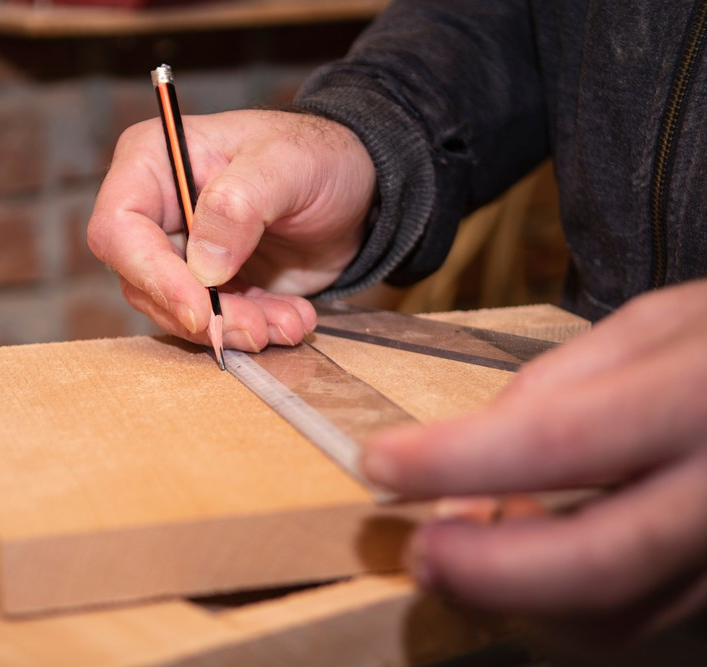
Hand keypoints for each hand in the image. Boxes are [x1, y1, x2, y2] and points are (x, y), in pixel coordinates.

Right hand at [88, 110, 374, 350]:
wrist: (355, 189)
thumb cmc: (314, 154)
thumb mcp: (286, 163)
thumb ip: (241, 201)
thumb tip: (204, 263)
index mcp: (153, 162)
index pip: (119, 229)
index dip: (152, 275)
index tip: (199, 310)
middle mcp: (156, 211)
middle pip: (144, 282)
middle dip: (202, 314)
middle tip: (257, 328)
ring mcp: (181, 253)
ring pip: (178, 312)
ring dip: (233, 329)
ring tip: (289, 322)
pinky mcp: (209, 287)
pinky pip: (213, 324)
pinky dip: (252, 331)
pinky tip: (293, 320)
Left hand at [362, 279, 706, 637]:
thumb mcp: (654, 326)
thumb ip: (559, 385)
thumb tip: (467, 454)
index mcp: (699, 396)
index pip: (559, 438)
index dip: (456, 459)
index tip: (380, 462)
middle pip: (594, 561)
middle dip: (482, 568)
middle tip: (416, 552)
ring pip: (614, 612)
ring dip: (514, 594)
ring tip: (460, 548)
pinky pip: (638, 616)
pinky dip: (562, 602)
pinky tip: (526, 555)